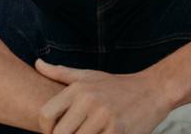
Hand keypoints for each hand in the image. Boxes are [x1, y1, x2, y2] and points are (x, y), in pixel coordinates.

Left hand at [35, 60, 171, 133]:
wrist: (152, 90)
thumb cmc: (116, 86)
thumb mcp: (88, 75)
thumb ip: (60, 73)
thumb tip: (37, 64)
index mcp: (77, 89)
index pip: (45, 115)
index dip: (47, 129)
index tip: (56, 132)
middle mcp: (88, 101)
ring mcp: (103, 116)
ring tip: (90, 132)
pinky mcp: (117, 130)